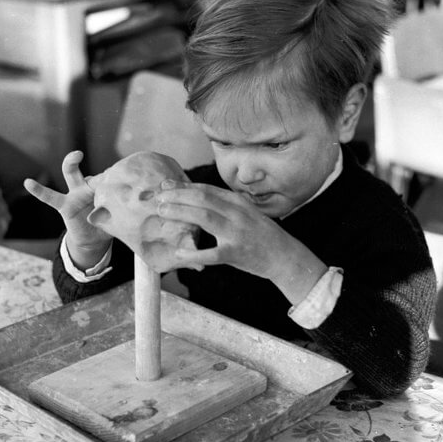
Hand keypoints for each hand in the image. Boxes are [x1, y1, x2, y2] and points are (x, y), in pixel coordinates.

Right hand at [23, 151, 110, 267]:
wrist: (94, 239)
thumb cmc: (107, 224)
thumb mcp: (115, 218)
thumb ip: (114, 212)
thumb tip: (114, 209)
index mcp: (102, 188)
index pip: (107, 177)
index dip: (114, 175)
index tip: (124, 174)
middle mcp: (88, 187)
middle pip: (89, 166)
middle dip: (97, 159)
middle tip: (98, 151)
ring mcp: (75, 194)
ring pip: (72, 175)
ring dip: (72, 163)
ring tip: (76, 155)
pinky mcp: (64, 206)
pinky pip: (50, 197)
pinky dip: (39, 190)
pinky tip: (28, 183)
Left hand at [156, 183, 326, 304]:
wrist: (285, 257)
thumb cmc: (261, 236)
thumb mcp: (246, 214)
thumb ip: (224, 206)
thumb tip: (196, 200)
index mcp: (238, 202)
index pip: (206, 190)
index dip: (183, 186)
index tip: (165, 185)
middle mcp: (237, 213)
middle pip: (202, 199)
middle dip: (177, 195)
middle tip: (158, 197)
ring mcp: (237, 233)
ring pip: (205, 218)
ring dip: (181, 213)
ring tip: (163, 212)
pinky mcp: (236, 253)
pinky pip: (211, 253)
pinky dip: (194, 252)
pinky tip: (179, 252)